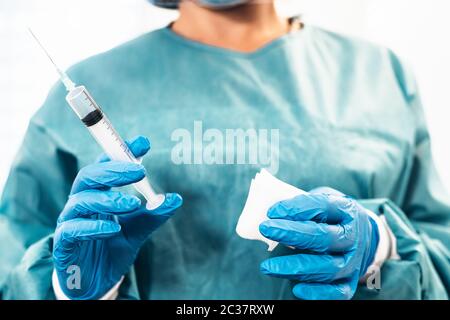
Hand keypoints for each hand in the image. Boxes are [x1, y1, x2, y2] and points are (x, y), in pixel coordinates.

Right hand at [53, 136, 181, 298]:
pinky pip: (73, 229)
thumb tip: (176, 199)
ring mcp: (70, 221)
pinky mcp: (64, 243)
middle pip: (90, 176)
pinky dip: (94, 226)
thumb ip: (153, 215)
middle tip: (140, 170)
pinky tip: (113, 229)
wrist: (96, 282)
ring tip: (132, 203)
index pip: (106, 166)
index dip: (121, 152)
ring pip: (81, 200)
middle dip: (114, 170)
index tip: (143, 143)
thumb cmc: (113, 248)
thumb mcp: (137, 230)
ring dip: (108, 199)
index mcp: (98, 193)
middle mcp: (82, 202)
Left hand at [259, 187, 378, 299]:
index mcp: (346, 211)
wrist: (361, 236)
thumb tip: (270, 215)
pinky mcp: (349, 283)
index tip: (271, 212)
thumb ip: (301, 206)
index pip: (322, 206)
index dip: (296, 208)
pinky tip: (296, 289)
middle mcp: (352, 237)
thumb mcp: (321, 203)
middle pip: (323, 237)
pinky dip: (317, 293)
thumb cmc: (331, 217)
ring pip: (327, 267)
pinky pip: (336, 293)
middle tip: (265, 229)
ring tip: (268, 266)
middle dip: (291, 234)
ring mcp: (353, 261)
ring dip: (295, 267)